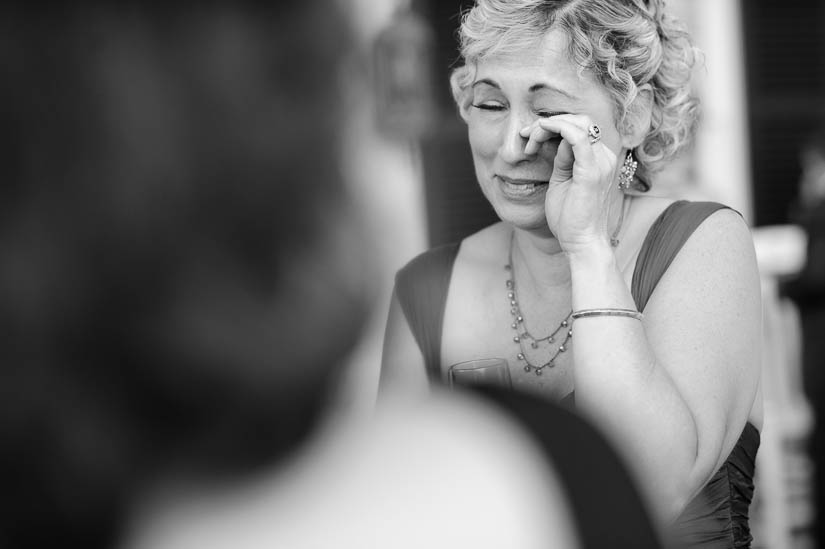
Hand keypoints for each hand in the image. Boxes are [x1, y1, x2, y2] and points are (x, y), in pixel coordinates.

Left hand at [519, 115, 619, 254]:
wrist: (581, 242)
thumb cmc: (570, 218)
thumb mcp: (561, 181)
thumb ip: (562, 161)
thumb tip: (556, 142)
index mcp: (598, 159)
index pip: (579, 128)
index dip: (552, 126)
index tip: (528, 137)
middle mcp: (604, 157)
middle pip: (580, 121)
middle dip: (549, 122)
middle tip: (526, 135)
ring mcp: (600, 162)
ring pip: (577, 124)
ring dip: (548, 126)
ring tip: (529, 140)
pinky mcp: (590, 171)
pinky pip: (576, 137)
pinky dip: (556, 128)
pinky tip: (539, 133)